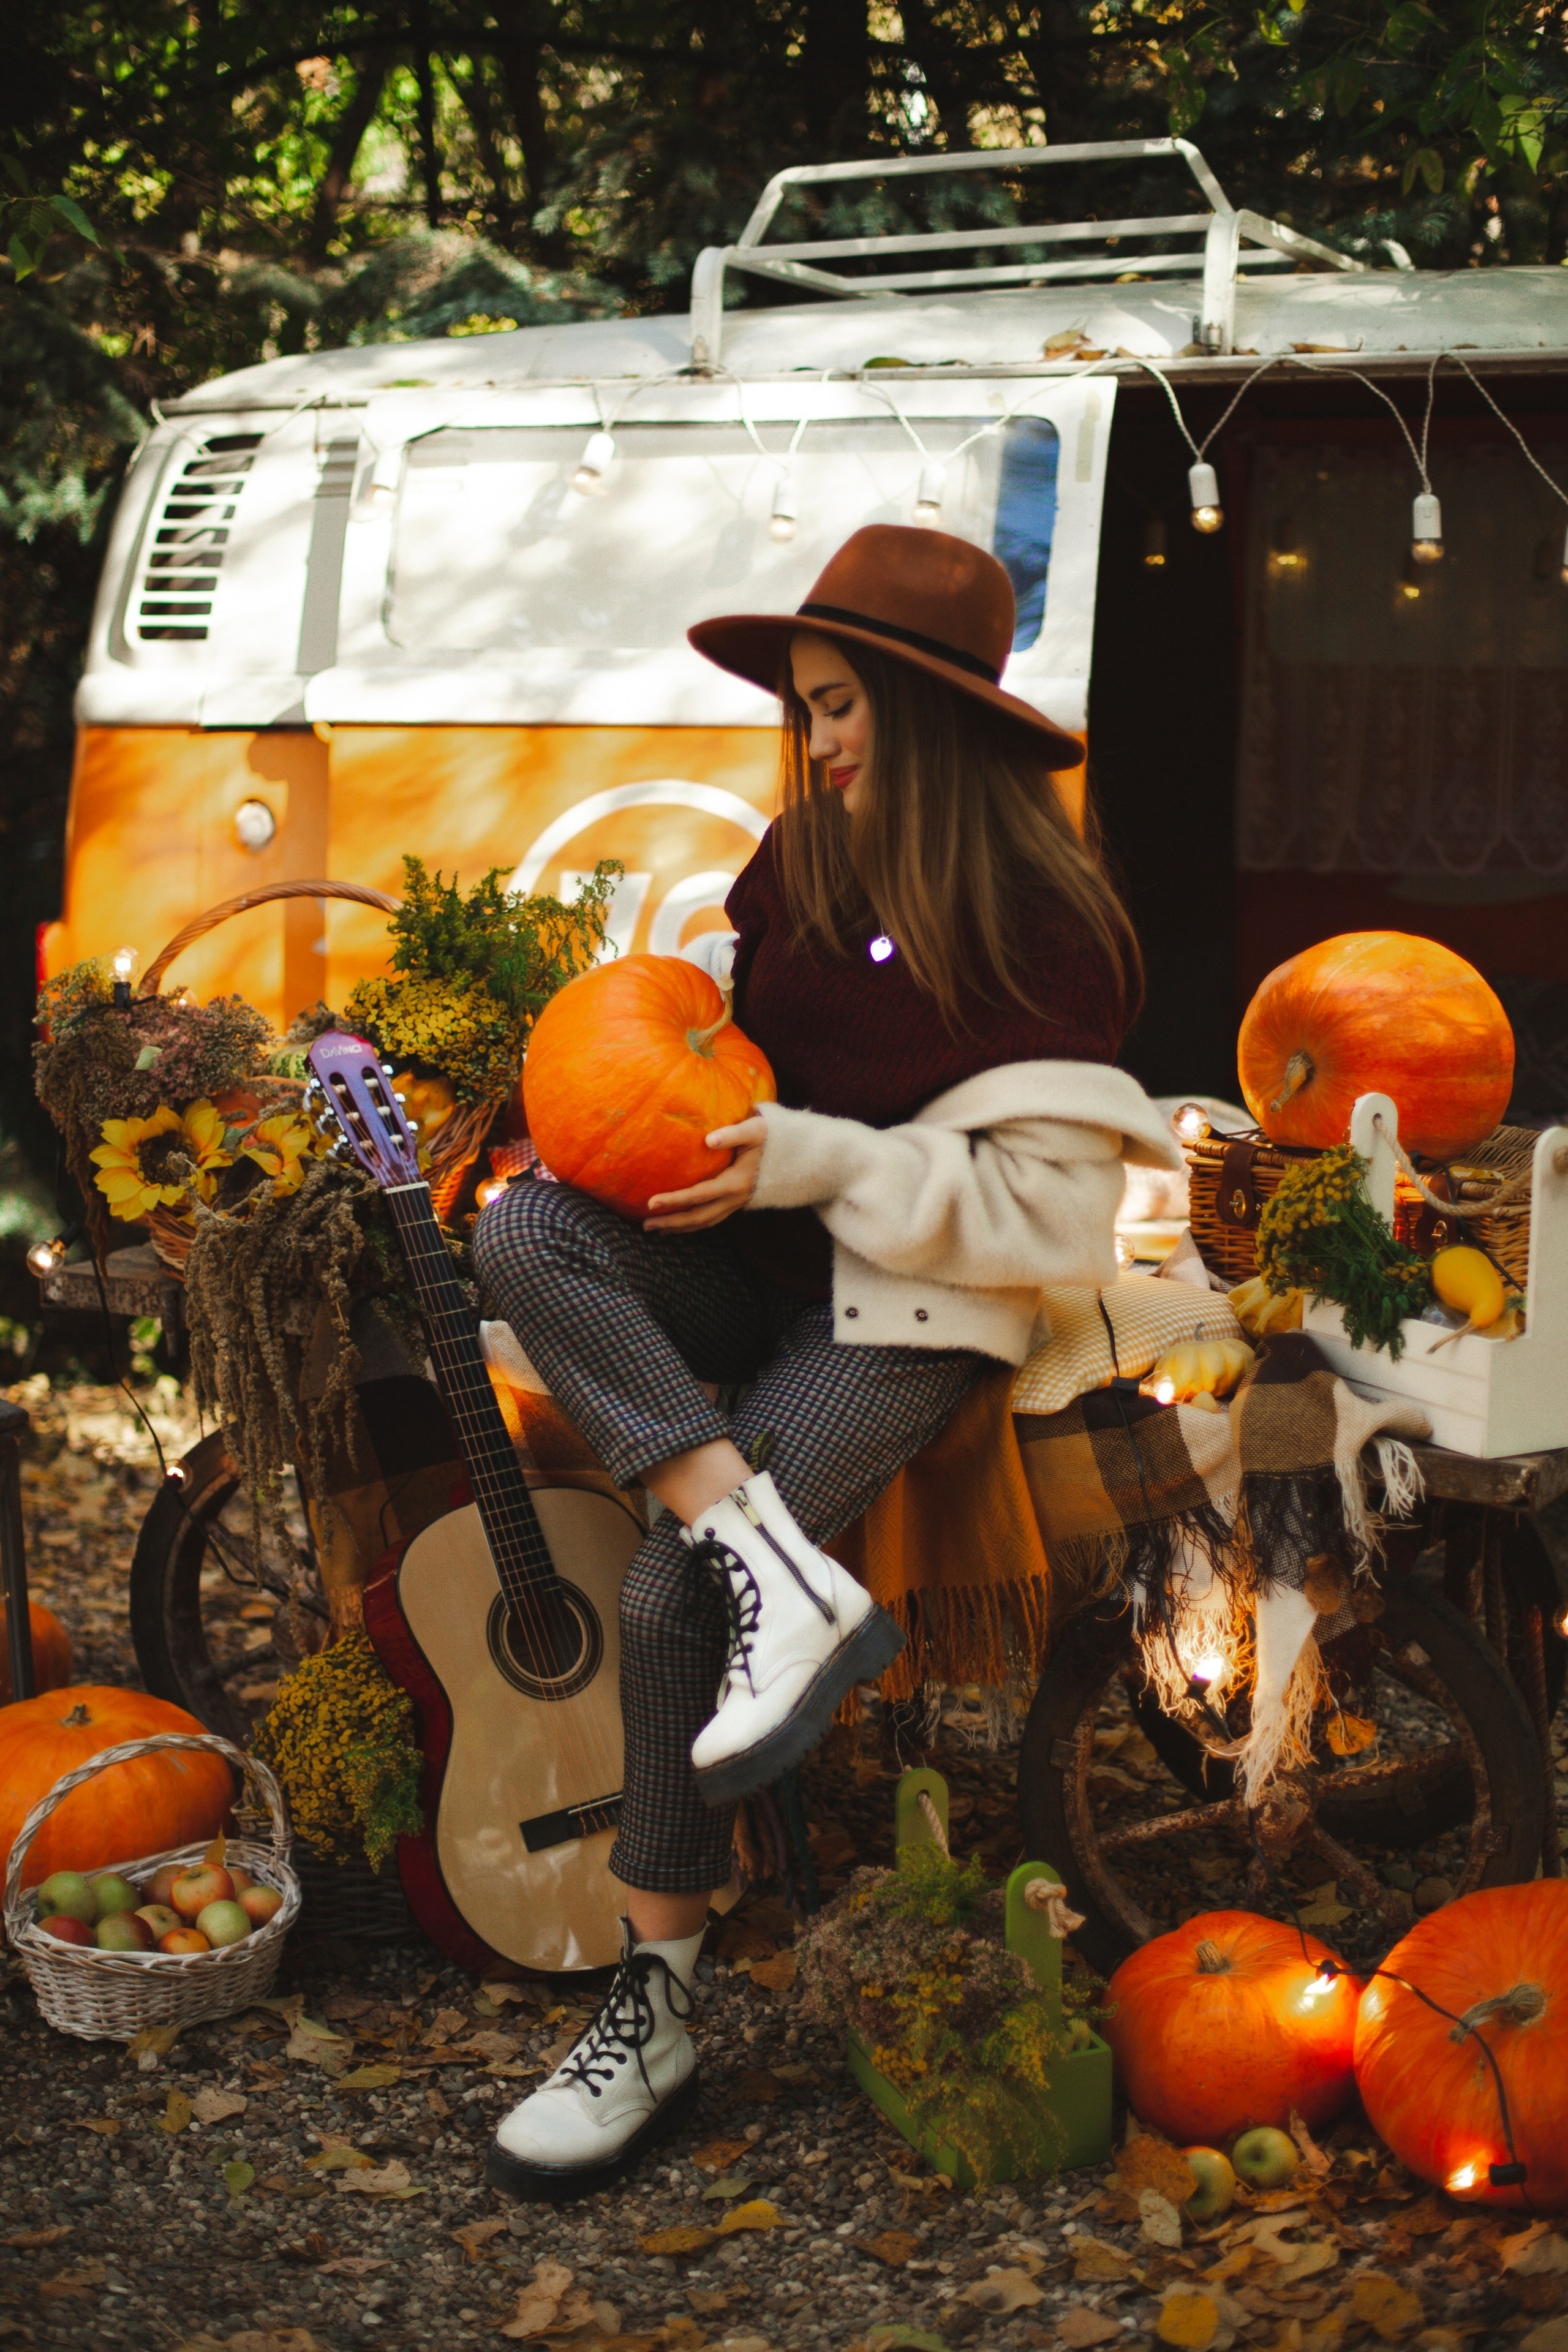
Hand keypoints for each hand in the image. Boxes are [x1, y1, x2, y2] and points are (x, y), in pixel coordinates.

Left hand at [644, 1116, 767, 1232]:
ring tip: (656, 1229)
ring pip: (705, 1222)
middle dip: (671, 1222)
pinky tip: (680, 1222)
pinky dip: (694, 1223)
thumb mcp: (757, 1130)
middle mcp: (736, 1199)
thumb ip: (733, 1134)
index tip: (650, 1203)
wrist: (802, 1156)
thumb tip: (708, 1139)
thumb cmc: (777, 1137)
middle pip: (698, 1217)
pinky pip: (713, 1218)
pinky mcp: (739, 1203)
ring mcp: (738, 1204)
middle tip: (645, 1225)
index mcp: (736, 1183)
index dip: (674, 1200)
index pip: (698, 1195)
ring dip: (680, 1228)